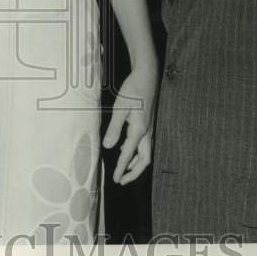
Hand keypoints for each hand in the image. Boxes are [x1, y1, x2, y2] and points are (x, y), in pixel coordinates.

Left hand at [103, 65, 157, 184]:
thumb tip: (108, 147)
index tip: (116, 180)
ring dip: (136, 163)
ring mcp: (149, 127)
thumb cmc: (133, 90)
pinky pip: (144, 143)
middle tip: (122, 180)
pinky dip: (136, 151)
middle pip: (145, 159)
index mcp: (139, 130)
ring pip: (146, 152)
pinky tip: (127, 148)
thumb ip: (114, 129)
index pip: (129, 155)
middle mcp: (147, 132)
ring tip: (125, 169)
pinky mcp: (147, 122)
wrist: (147, 75)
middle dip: (134, 172)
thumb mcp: (120, 108)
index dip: (122, 169)